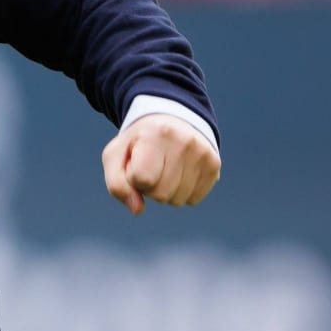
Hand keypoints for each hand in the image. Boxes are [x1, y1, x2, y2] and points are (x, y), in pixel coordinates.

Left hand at [102, 114, 220, 214]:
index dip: (133, 177)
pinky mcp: (214, 164)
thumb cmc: (139, 142)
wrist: (172, 120)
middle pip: (160, 194)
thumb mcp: (116, 155)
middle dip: (150, 186)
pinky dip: (182, 192)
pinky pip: (193, 199)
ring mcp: (202, 153)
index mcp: (156, 134)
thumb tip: (138, 210)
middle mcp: (184, 142)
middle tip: (152, 165)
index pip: (141, 179)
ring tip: (166, 168)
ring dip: (166, 191)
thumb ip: (117, 184)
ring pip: (177, 200)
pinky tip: (180, 172)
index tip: (137, 161)